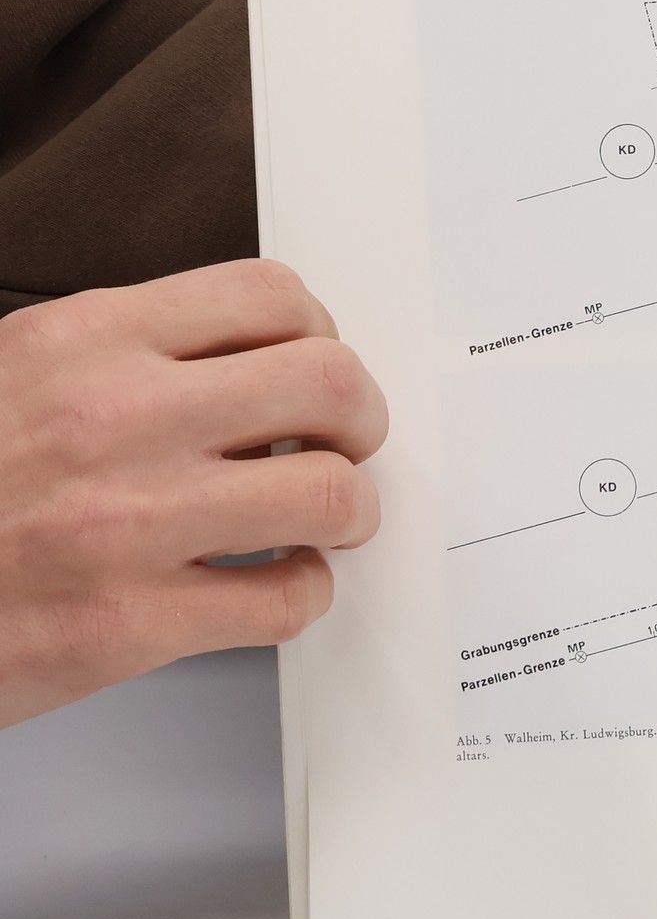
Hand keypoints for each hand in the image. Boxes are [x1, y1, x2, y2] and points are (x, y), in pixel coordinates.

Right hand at [0, 260, 385, 728]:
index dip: (318, 331)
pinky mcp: (127, 624)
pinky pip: (283, 597)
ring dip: (350, 508)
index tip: (313, 361)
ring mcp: (128, 524)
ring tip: (327, 518)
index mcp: (84, 341)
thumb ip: (126, 354)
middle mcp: (114, 419)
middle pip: (328, 383)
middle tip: (347, 439)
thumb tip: (248, 357)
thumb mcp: (16, 374)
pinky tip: (276, 583)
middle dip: (360, 415)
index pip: (271, 295)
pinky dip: (303, 592)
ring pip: (330, 492)